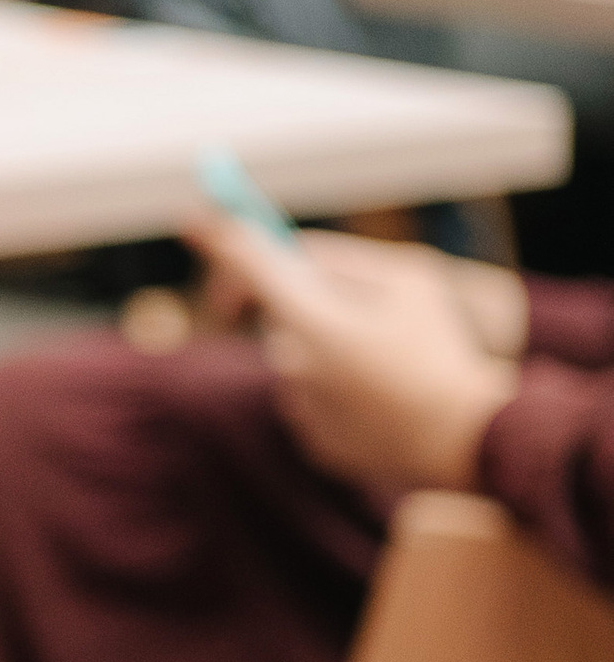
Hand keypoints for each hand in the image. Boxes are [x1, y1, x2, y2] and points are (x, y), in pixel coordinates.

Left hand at [187, 217, 522, 498]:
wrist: (468, 438)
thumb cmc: (441, 349)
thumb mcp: (409, 281)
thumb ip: (346, 261)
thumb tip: (297, 254)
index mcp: (313, 321)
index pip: (250, 268)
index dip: (220, 239)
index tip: (193, 220)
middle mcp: (294, 366)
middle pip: (279, 316)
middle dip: (299, 301)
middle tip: (327, 297)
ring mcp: (301, 408)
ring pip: (299, 360)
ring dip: (327, 349)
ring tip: (387, 361)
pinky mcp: (314, 441)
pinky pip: (314, 400)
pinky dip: (339, 391)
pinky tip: (383, 398)